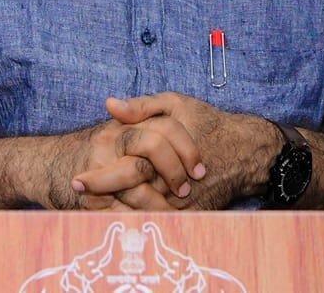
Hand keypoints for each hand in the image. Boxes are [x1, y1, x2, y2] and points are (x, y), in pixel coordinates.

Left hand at [75, 92, 275, 209]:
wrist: (246, 151)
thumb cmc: (209, 123)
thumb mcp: (176, 104)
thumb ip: (141, 106)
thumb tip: (110, 105)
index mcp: (163, 154)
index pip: (124, 171)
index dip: (98, 178)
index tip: (76, 180)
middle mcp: (171, 183)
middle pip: (129, 197)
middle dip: (103, 197)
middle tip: (80, 195)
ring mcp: (182, 202)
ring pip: (144, 212)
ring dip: (120, 210)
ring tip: (97, 206)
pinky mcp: (191, 214)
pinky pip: (161, 219)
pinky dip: (141, 216)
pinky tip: (124, 211)